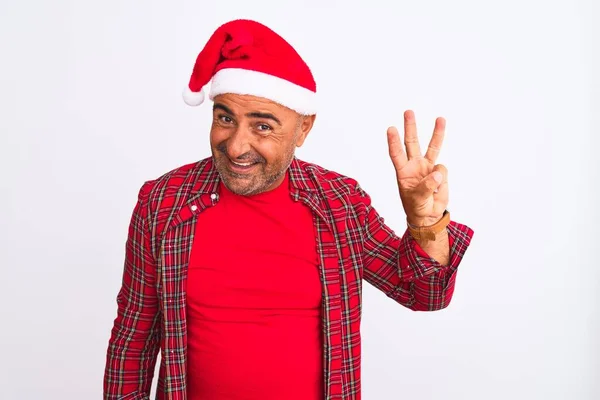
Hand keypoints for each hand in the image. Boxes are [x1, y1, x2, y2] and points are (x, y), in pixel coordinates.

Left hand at [387, 110, 448, 226]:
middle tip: (408, 112)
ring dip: (436, 132)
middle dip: (410, 127)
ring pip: (432, 146)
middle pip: (412, 142)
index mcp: (403, 172)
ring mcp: (427, 167)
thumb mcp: (417, 200)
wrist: (428, 215)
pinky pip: (443, 169)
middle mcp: (414, 165)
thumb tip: (438, 172)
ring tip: (440, 118)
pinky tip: (437, 188)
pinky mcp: (439, 172)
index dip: (393, 142)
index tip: (391, 129)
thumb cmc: (416, 207)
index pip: (396, 154)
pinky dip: (442, 179)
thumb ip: (426, 186)